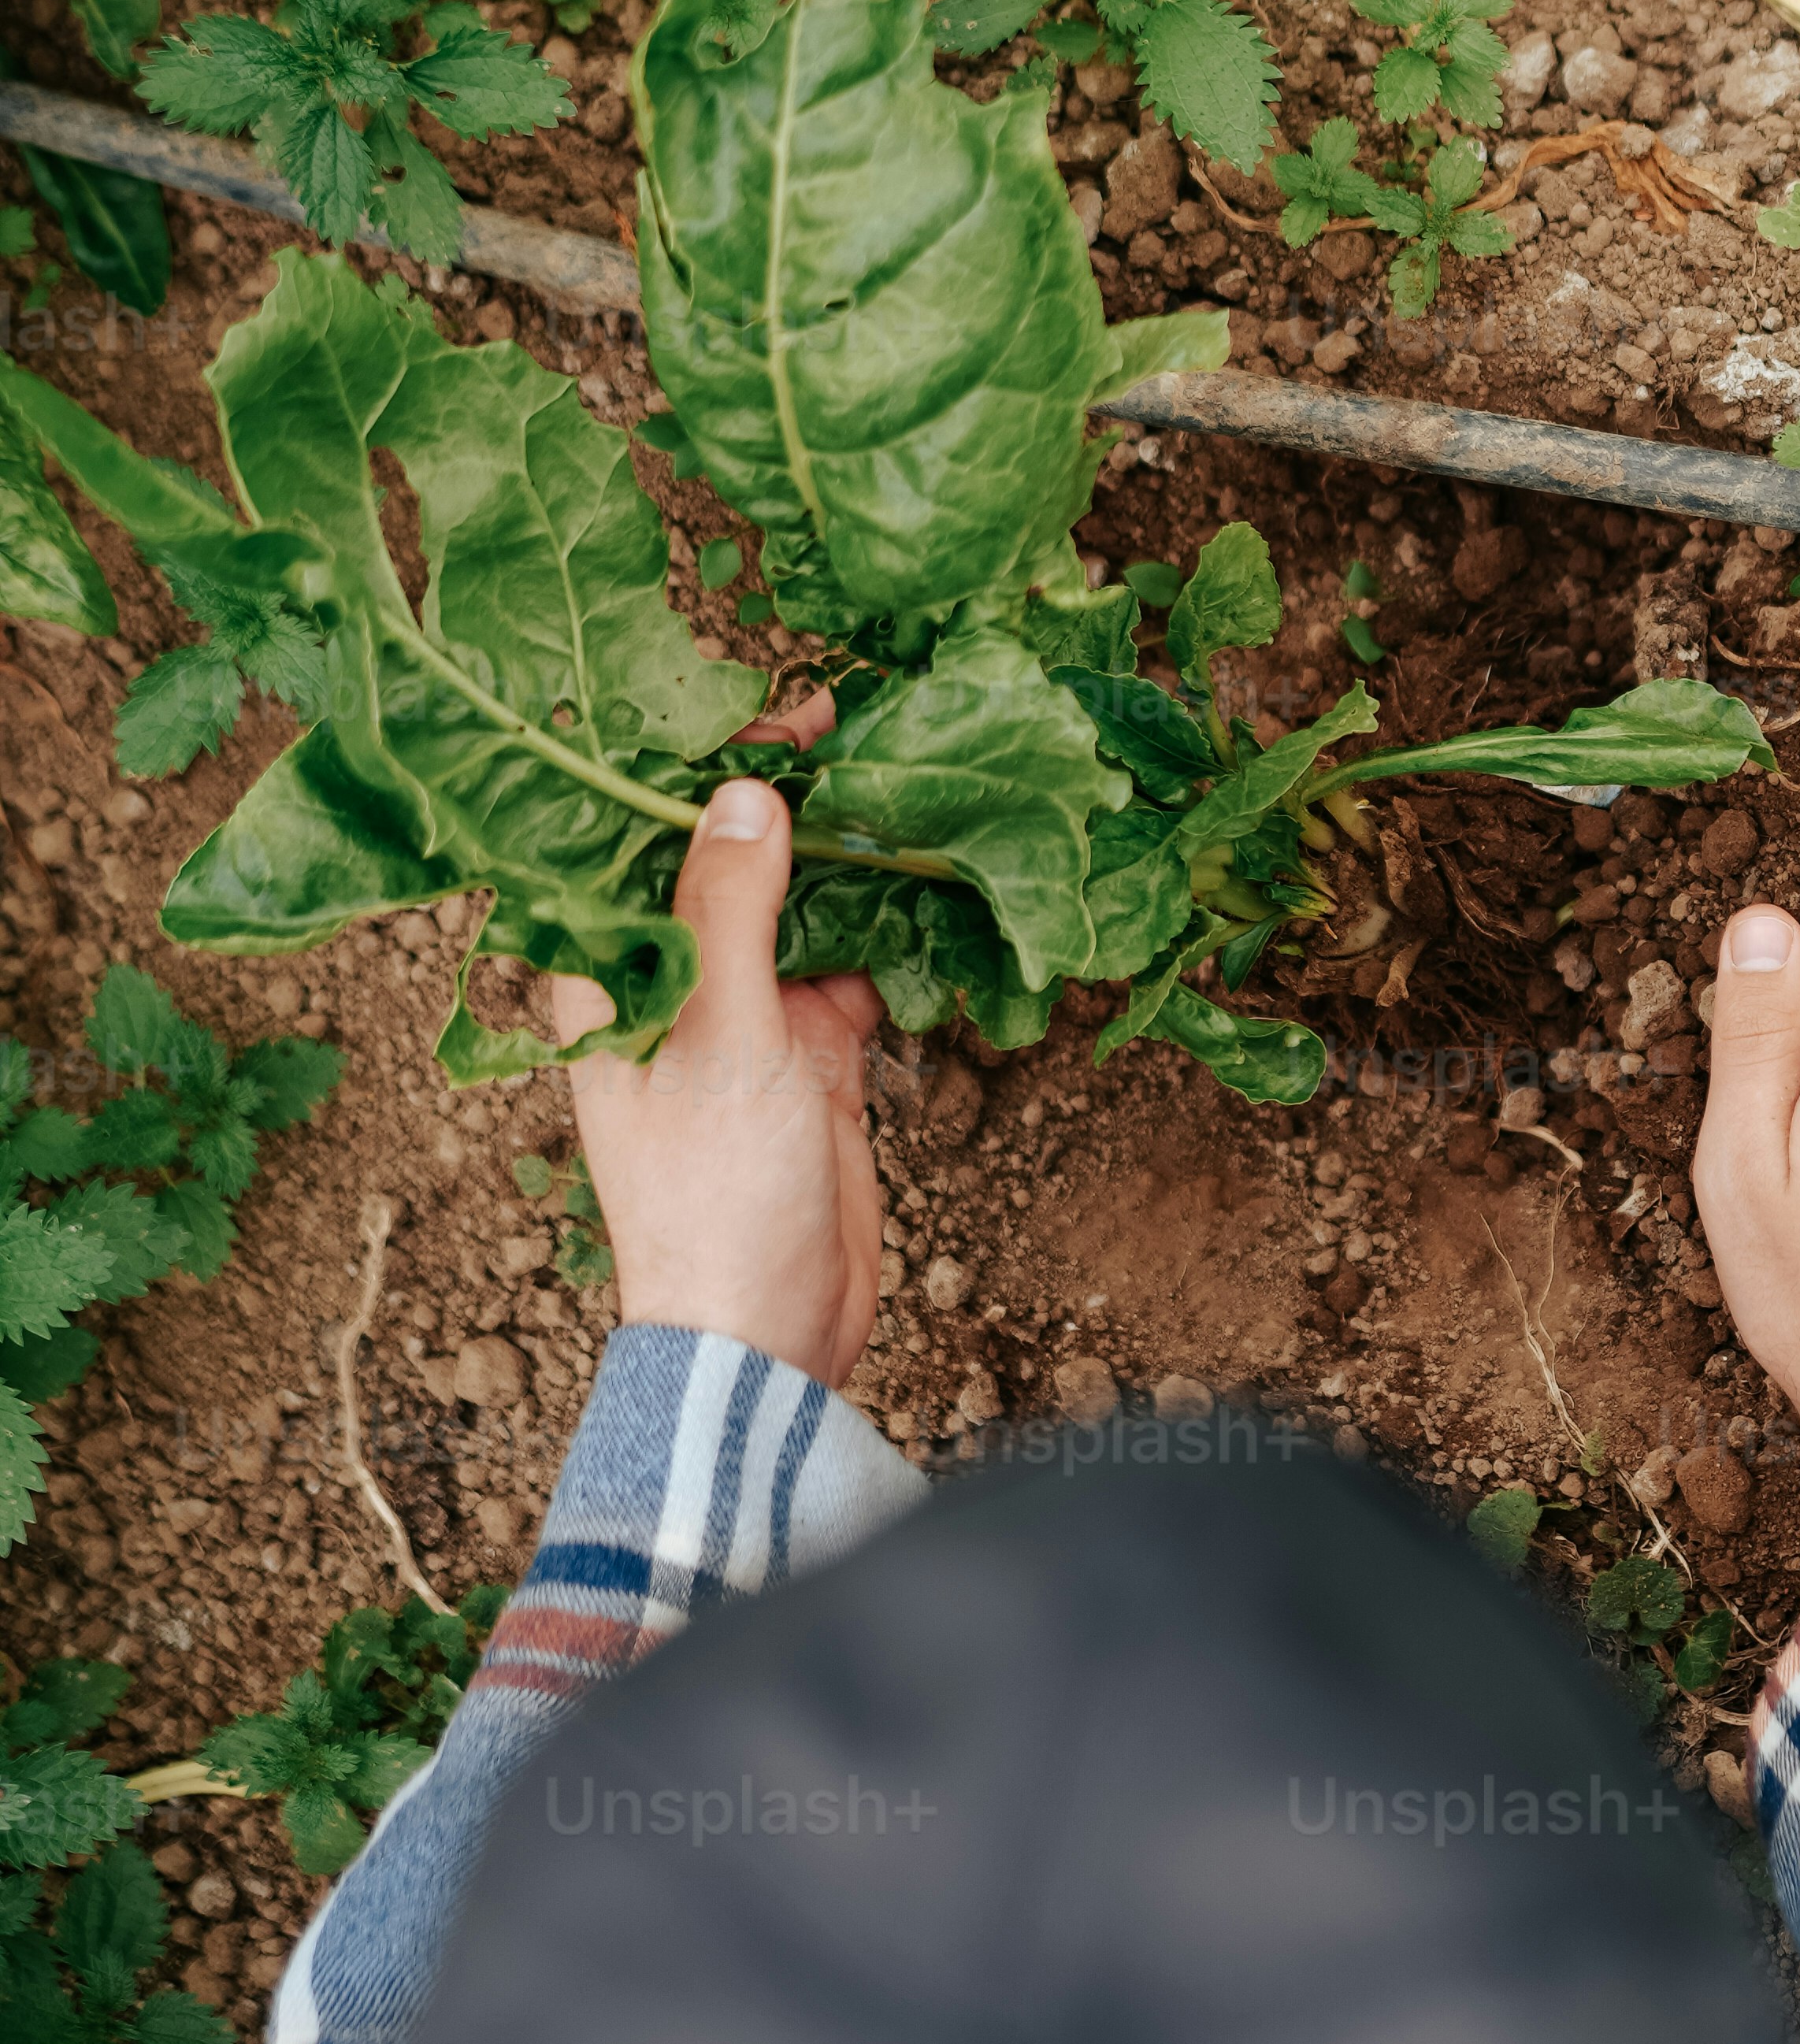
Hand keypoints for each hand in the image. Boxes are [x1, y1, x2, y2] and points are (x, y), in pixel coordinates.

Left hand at [544, 747, 885, 1396]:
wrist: (766, 1334)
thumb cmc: (714, 1195)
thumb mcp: (723, 1035)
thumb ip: (734, 910)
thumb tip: (747, 792)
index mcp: (612, 972)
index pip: (644, 835)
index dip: (703, 763)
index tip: (782, 709)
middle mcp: (673, 980)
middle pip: (727, 859)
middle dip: (791, 795)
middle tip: (866, 723)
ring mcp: (745, 1017)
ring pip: (800, 905)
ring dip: (853, 853)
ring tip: (916, 779)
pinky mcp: (810, 1054)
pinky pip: (853, 965)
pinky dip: (894, 927)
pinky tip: (942, 878)